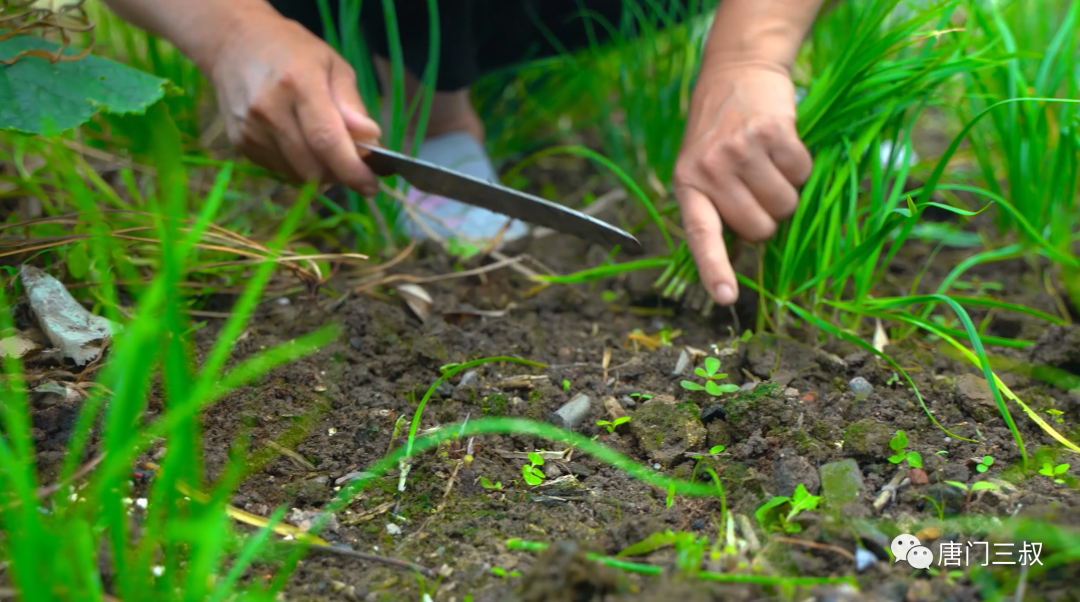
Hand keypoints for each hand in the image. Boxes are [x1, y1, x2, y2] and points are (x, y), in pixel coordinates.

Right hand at [205, 12, 381, 195]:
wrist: (234, 44)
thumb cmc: (292, 51)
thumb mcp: (333, 65)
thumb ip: (352, 105)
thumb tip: (372, 140)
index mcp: (298, 83)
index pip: (327, 141)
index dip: (352, 170)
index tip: (371, 186)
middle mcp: (269, 109)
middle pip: (312, 166)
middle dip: (340, 174)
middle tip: (353, 163)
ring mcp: (250, 129)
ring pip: (296, 175)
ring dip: (320, 173)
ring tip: (327, 149)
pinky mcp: (239, 142)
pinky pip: (279, 170)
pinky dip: (298, 167)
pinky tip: (300, 143)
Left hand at [673, 63, 812, 305]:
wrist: (736, 70)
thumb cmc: (719, 129)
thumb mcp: (701, 166)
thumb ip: (717, 204)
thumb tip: (751, 248)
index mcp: (688, 186)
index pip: (701, 237)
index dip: (715, 269)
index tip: (727, 298)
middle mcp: (709, 170)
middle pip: (760, 230)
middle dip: (768, 217)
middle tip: (757, 186)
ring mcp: (739, 151)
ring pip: (785, 205)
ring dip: (787, 190)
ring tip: (767, 162)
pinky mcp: (770, 132)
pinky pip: (801, 174)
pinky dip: (800, 165)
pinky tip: (782, 144)